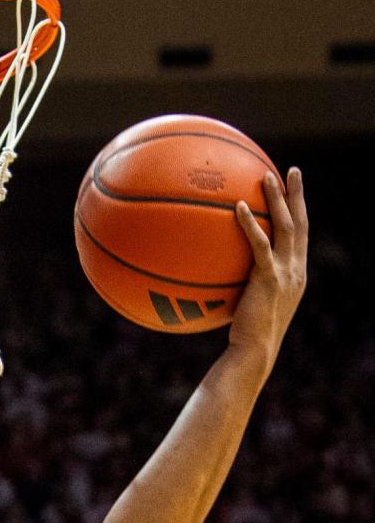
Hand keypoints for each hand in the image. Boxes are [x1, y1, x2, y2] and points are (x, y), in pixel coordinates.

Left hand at [229, 168, 307, 365]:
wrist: (255, 351)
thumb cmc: (247, 334)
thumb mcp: (252, 305)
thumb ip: (247, 284)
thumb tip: (221, 272)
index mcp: (296, 274)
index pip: (301, 235)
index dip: (300, 211)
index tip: (296, 190)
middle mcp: (296, 270)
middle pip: (301, 224)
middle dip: (298, 195)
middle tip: (293, 171)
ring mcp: (286, 273)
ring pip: (286, 227)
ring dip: (278, 199)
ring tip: (267, 176)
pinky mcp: (269, 279)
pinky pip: (260, 245)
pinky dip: (250, 224)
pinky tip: (239, 207)